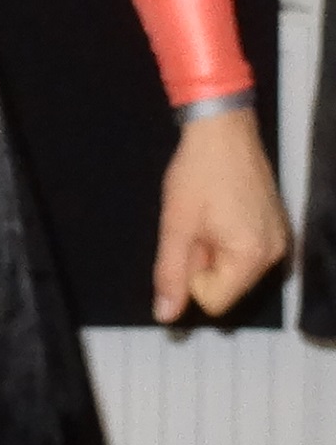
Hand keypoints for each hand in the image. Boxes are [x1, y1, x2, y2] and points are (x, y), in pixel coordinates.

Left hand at [153, 106, 289, 323]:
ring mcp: (279, 238)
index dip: (192, 279)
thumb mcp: (176, 227)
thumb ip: (171, 275)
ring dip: (214, 252)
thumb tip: (165, 315)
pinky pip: (246, 252)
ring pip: (235, 270)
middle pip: (228, 288)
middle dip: (204, 265)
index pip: (215, 302)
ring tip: (209, 217)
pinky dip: (228, 240)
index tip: (188, 244)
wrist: (223, 129)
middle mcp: (274, 253)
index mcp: (252, 257)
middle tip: (197, 227)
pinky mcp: (276, 225)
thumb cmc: (197, 174)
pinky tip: (222, 212)